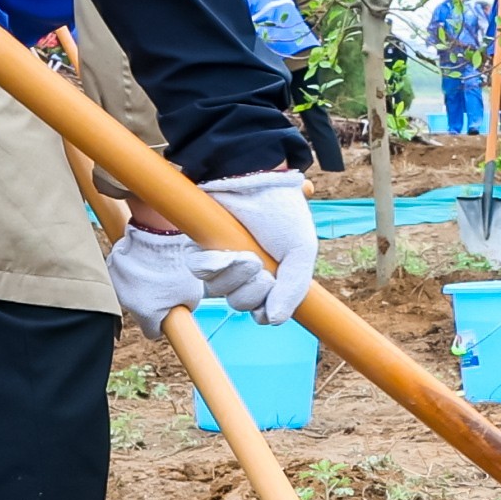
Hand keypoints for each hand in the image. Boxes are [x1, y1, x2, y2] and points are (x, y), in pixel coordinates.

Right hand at [106, 221, 206, 329]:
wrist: (159, 235)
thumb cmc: (178, 265)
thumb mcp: (193, 292)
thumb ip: (186, 306)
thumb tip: (182, 308)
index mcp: (147, 315)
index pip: (152, 332)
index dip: (161, 325)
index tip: (167, 316)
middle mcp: (127, 304)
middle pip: (140, 311)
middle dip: (150, 303)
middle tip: (164, 286)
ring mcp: (117, 286)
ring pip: (130, 292)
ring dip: (139, 286)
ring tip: (154, 269)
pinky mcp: (111, 269)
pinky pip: (123, 276)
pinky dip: (131, 271)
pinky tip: (143, 260)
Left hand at [192, 170, 318, 325]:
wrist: (256, 178)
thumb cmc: (281, 212)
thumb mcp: (301, 252)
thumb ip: (293, 289)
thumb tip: (273, 321)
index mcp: (269, 275)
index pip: (260, 310)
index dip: (265, 308)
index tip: (273, 289)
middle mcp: (242, 271)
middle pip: (240, 304)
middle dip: (251, 291)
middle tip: (260, 268)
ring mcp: (220, 260)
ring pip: (219, 291)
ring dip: (234, 277)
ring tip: (246, 255)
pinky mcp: (199, 248)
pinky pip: (200, 272)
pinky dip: (214, 266)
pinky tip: (226, 253)